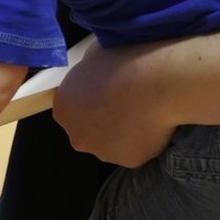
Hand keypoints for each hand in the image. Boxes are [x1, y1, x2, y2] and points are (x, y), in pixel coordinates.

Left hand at [54, 40, 179, 166]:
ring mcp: (103, 152)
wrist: (156, 83)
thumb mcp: (94, 57)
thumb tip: (94, 74)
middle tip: (124, 102)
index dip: (88, 99)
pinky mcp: (129, 161)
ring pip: (111, 143)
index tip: (105, 91)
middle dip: (102, 120)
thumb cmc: (123, 63)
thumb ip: (87, 73)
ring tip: (142, 110)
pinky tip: (153, 122)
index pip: (71, 108)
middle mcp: (78, 136)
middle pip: (87, 130)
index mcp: (64, 109)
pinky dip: (142, 139)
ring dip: (122, 131)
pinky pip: (134, 149)